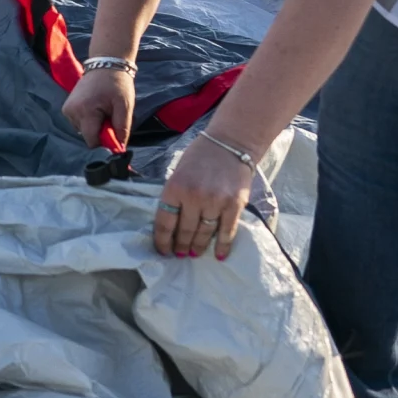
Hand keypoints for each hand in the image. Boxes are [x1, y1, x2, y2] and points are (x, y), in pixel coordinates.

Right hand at [61, 63, 134, 149]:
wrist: (105, 63)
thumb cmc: (117, 83)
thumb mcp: (125, 106)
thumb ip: (122, 129)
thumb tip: (120, 149)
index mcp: (85, 111)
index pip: (92, 141)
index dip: (105, 143)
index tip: (115, 134)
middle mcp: (71, 112)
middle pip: (88, 136)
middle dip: (101, 132)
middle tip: (111, 117)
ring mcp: (67, 109)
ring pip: (84, 131)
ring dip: (95, 126)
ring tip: (104, 110)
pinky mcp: (67, 108)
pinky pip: (79, 123)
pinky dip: (89, 121)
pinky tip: (96, 108)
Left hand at [153, 127, 257, 259]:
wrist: (231, 143)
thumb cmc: (201, 156)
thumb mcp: (179, 172)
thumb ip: (175, 196)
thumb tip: (171, 225)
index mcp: (175, 187)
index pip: (164, 222)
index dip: (162, 241)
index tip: (163, 251)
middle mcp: (194, 196)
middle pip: (184, 231)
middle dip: (180, 246)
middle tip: (180, 254)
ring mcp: (215, 202)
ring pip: (204, 234)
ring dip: (198, 247)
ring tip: (194, 253)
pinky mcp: (234, 205)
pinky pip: (227, 232)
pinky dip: (223, 245)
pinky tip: (219, 254)